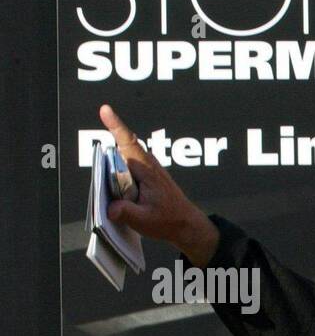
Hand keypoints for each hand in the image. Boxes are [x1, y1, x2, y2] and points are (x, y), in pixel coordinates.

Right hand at [97, 104, 217, 264]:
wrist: (187, 225)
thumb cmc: (169, 221)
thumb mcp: (145, 220)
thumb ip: (125, 213)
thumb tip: (109, 208)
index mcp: (147, 170)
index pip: (128, 143)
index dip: (115, 126)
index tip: (105, 109)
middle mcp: (147, 165)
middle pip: (118, 154)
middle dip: (109, 167)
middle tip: (127, 198)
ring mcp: (146, 169)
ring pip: (121, 164)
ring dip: (115, 177)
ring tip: (133, 203)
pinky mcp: (145, 176)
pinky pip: (126, 172)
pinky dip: (120, 182)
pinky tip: (129, 201)